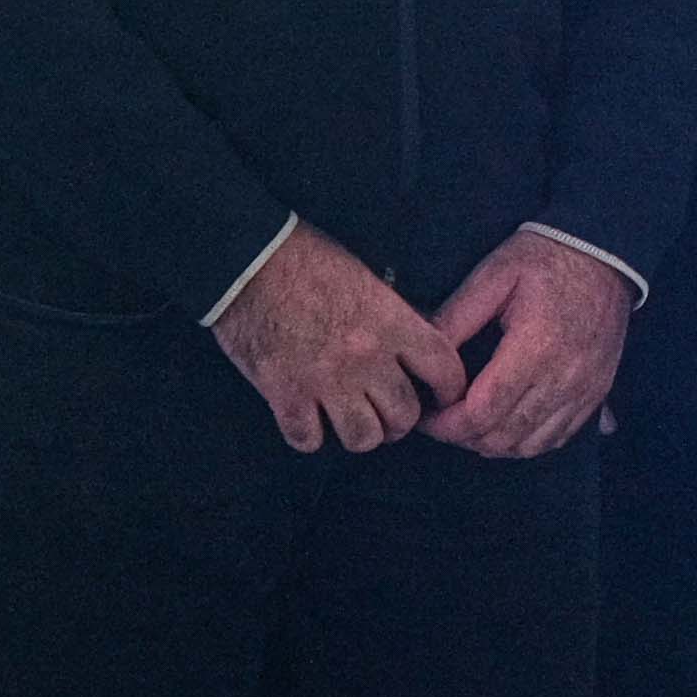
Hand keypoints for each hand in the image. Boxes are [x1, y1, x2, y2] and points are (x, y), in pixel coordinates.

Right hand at [214, 223, 462, 453]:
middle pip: (404, 415)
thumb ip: (390, 315)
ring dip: (360, 432)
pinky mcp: (285, 395)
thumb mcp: (364, 276)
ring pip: (363, 437)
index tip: (441, 395)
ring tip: (350, 420)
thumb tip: (407, 344)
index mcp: (390, 322)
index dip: (449, 389)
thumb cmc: (304, 256)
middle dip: (400, 419)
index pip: (443, 368)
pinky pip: (310, 440)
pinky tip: (307, 420)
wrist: (247, 257)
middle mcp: (365, 358)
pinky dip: (310, 436)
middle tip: (386, 412)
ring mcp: (325, 381)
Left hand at [423, 231, 635, 459]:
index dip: (447, 425)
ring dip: (494, 444)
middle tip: (441, 421)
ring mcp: (584, 391)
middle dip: (464, 438)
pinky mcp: (596, 394)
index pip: (482, 412)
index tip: (426, 416)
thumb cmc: (545, 259)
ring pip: (531, 446)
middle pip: (504, 438)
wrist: (606, 254)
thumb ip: (456, 317)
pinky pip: (557, 438)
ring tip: (469, 424)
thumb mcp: (494, 274)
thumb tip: (424, 359)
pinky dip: (526, 442)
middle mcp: (564, 378)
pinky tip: (507, 425)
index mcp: (534, 348)